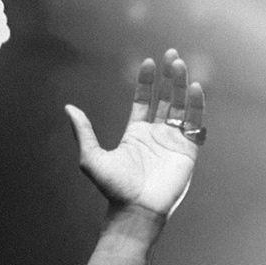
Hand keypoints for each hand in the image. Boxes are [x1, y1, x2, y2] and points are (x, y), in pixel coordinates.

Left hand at [65, 49, 204, 218]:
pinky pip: (195, 123)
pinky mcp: (188, 150)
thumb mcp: (91, 158)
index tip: (149, 62)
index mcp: (136, 133)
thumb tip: (68, 108)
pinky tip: (195, 88)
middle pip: (166, 98)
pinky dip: (197, 105)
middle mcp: (156, 134)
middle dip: (169, 76)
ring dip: (183, 85)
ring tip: (181, 65)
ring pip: (182, 106)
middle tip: (172, 54)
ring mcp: (173, 141)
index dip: (147, 81)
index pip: (144, 100)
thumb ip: (83, 132)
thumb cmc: (114, 189)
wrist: (136, 210)